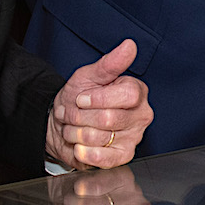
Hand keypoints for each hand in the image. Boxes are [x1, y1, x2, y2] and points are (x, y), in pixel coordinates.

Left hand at [46, 40, 150, 169]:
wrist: (64, 122)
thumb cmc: (79, 97)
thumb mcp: (90, 75)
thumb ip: (110, 63)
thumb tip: (129, 46)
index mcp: (136, 91)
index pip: (128, 95)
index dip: (98, 98)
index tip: (81, 98)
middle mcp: (140, 115)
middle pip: (110, 118)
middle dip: (80, 116)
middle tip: (70, 113)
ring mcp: (134, 137)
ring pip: (100, 137)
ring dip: (76, 132)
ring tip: (72, 127)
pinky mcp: (123, 156)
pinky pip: (104, 159)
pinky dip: (85, 153)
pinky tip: (78, 146)